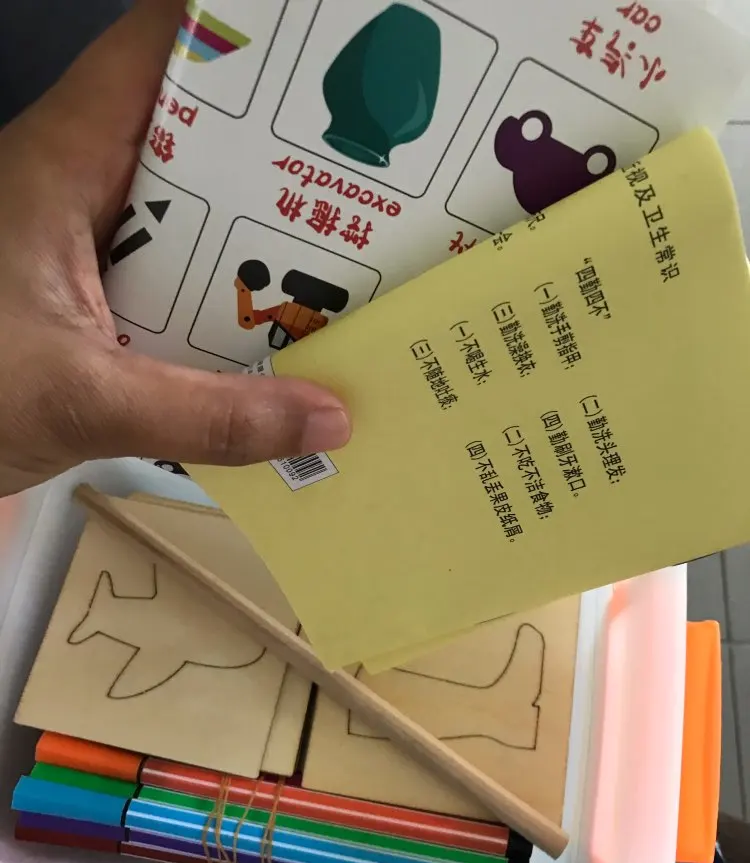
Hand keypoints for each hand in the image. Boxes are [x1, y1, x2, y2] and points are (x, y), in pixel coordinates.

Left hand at [0, 0, 349, 496]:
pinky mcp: (99, 302)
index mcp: (63, 162)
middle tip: (371, 173)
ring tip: (354, 255)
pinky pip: (184, 283)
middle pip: (197, 137)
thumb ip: (206, 415)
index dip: (237, 36)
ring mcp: (91, 248)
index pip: (155, 51)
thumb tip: (328, 422)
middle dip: (282, 152)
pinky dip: (233, 304)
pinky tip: (286, 335)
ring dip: (264, 240)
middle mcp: (82, 190)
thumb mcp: (82, 400)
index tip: (320, 56)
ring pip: (197, 217)